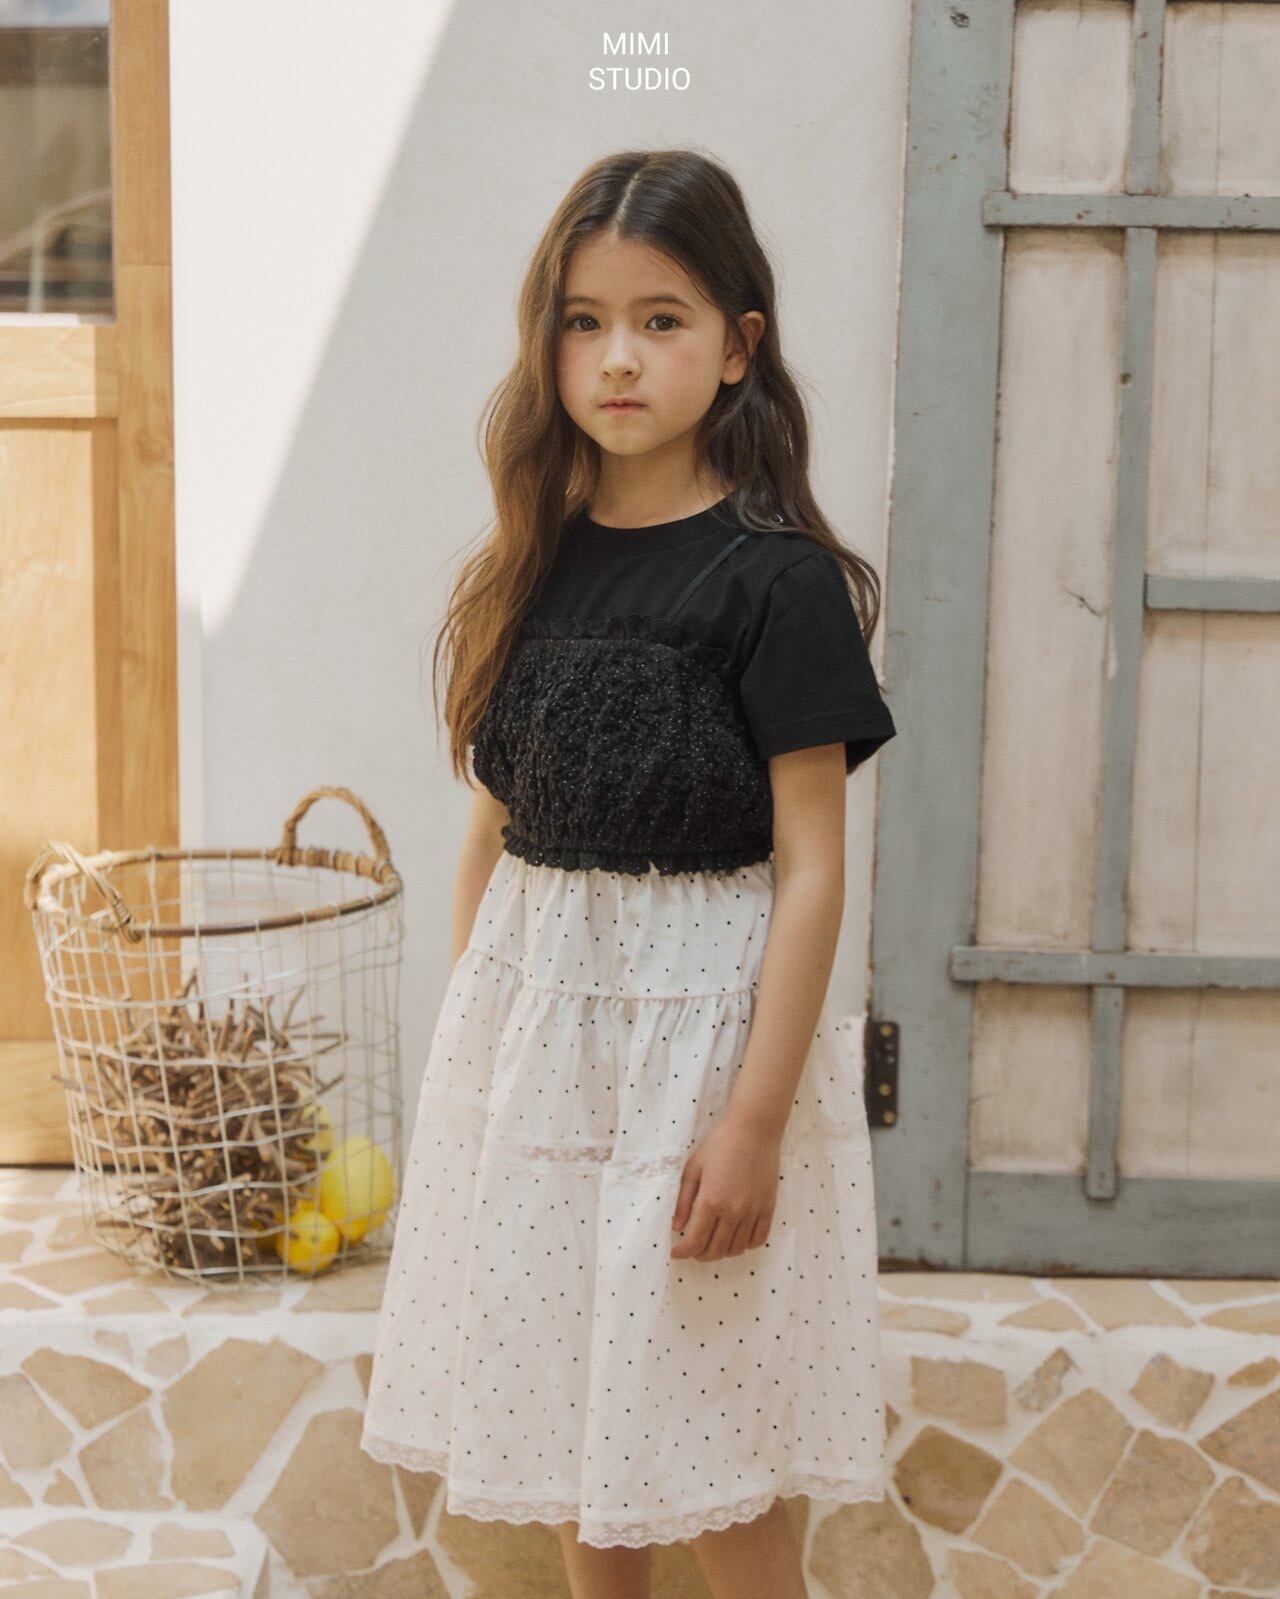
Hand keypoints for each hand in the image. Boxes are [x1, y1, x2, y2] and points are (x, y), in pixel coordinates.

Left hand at [669, 1115, 781, 1261]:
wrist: (754, 1130)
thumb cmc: (719, 1144)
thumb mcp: (693, 1168)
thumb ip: (683, 1201)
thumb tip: (676, 1227)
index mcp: (711, 1201)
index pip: (695, 1241)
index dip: (683, 1252)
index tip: (676, 1252)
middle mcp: (733, 1211)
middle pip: (715, 1250)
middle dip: (699, 1255)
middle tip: (692, 1249)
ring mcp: (753, 1212)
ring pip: (736, 1249)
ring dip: (721, 1252)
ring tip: (712, 1243)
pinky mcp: (768, 1208)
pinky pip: (758, 1239)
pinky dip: (745, 1245)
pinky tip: (735, 1237)